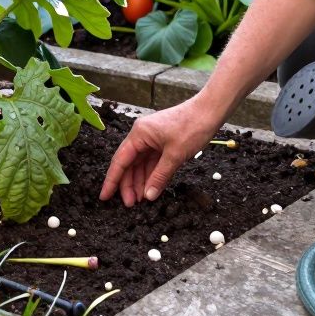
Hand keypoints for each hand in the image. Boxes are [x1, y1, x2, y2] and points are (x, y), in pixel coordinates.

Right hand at [99, 99, 219, 205]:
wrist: (210, 111)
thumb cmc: (193, 127)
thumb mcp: (175, 155)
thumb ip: (160, 176)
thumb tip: (148, 196)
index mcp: (139, 134)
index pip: (120, 160)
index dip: (112, 180)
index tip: (104, 196)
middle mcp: (141, 135)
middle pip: (128, 164)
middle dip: (128, 184)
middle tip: (130, 204)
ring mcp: (151, 138)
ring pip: (140, 164)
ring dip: (140, 181)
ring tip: (140, 200)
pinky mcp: (161, 142)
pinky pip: (151, 161)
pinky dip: (151, 174)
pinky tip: (150, 188)